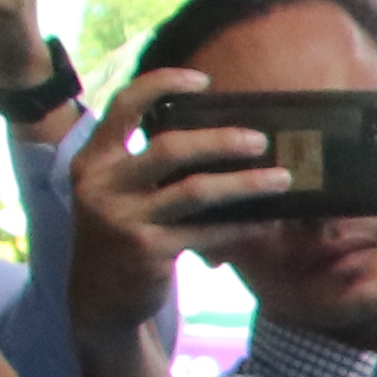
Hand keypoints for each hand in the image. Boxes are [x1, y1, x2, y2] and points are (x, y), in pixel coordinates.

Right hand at [67, 73, 290, 333]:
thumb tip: (217, 138)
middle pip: (170, 149)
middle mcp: (102, 184)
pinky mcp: (147, 250)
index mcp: (93, 160)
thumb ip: (145, 165)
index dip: (161, 84)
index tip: (203, 79)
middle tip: (260, 140)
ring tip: (282, 179)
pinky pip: (207, 232)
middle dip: (221, 142)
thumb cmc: (119, 233)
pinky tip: (268, 222)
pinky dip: (242, 226)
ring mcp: (123, 218)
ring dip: (245, 184)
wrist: (96, 297)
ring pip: (196, 191)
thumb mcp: (114, 192)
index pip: (122, 107)